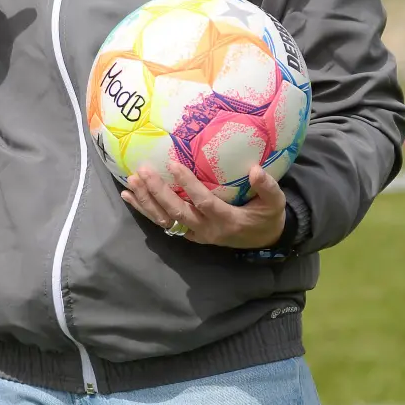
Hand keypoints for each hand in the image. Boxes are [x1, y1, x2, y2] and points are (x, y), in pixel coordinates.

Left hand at [121, 161, 286, 249]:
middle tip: (143, 171)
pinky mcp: (188, 234)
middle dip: (158, 193)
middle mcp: (207, 230)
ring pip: (166, 220)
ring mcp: (195, 234)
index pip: (203, 202)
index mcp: (227, 220)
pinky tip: (128, 196)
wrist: (264, 240)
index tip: (173, 164)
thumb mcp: (275, 203)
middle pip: (177, 212)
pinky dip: (145, 210)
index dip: (188, 185)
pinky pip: (163, 223)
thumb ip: (268, 187)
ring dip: (146, 202)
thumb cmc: (267, 216)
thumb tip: (255, 169)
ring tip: (131, 182)